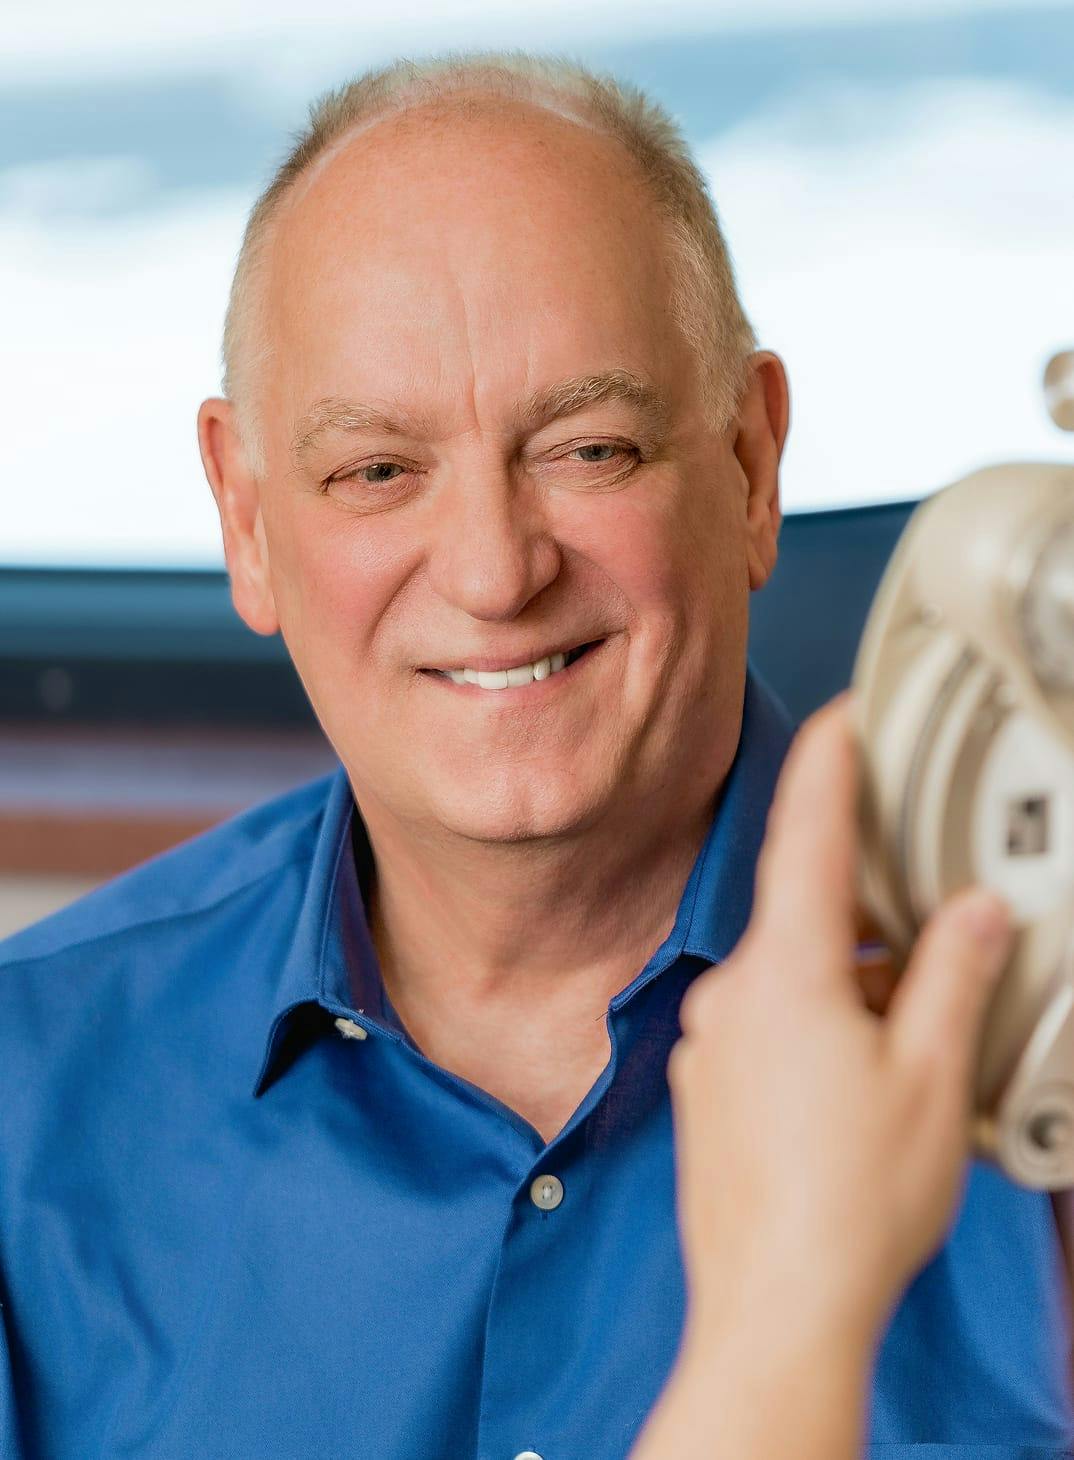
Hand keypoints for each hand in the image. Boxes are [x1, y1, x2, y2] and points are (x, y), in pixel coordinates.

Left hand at [668, 691, 1013, 1351]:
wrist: (775, 1309)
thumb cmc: (852, 1204)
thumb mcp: (931, 1079)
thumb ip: (952, 977)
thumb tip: (974, 913)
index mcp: (788, 974)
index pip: (806, 838)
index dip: (827, 767)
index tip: (841, 715)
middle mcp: (734, 995)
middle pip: (809, 922)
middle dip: (871, 932)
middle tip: (928, 968)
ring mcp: (712, 1045)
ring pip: (790, 983)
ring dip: (846, 996)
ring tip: (899, 1063)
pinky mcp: (706, 1089)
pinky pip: (764, 1030)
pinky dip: (812, 1036)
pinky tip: (848, 1095)